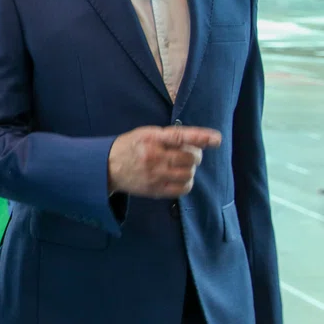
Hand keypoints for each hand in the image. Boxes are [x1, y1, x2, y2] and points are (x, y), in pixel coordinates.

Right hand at [107, 125, 221, 197]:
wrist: (107, 167)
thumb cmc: (129, 146)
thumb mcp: (145, 133)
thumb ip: (168, 136)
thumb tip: (196, 141)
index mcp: (152, 138)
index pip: (180, 136)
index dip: (200, 137)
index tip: (216, 139)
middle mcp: (155, 156)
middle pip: (190, 158)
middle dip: (196, 155)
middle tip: (190, 154)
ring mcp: (156, 175)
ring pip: (189, 174)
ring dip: (191, 169)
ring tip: (182, 166)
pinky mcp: (156, 190)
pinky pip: (183, 189)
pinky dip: (187, 183)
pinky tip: (180, 178)